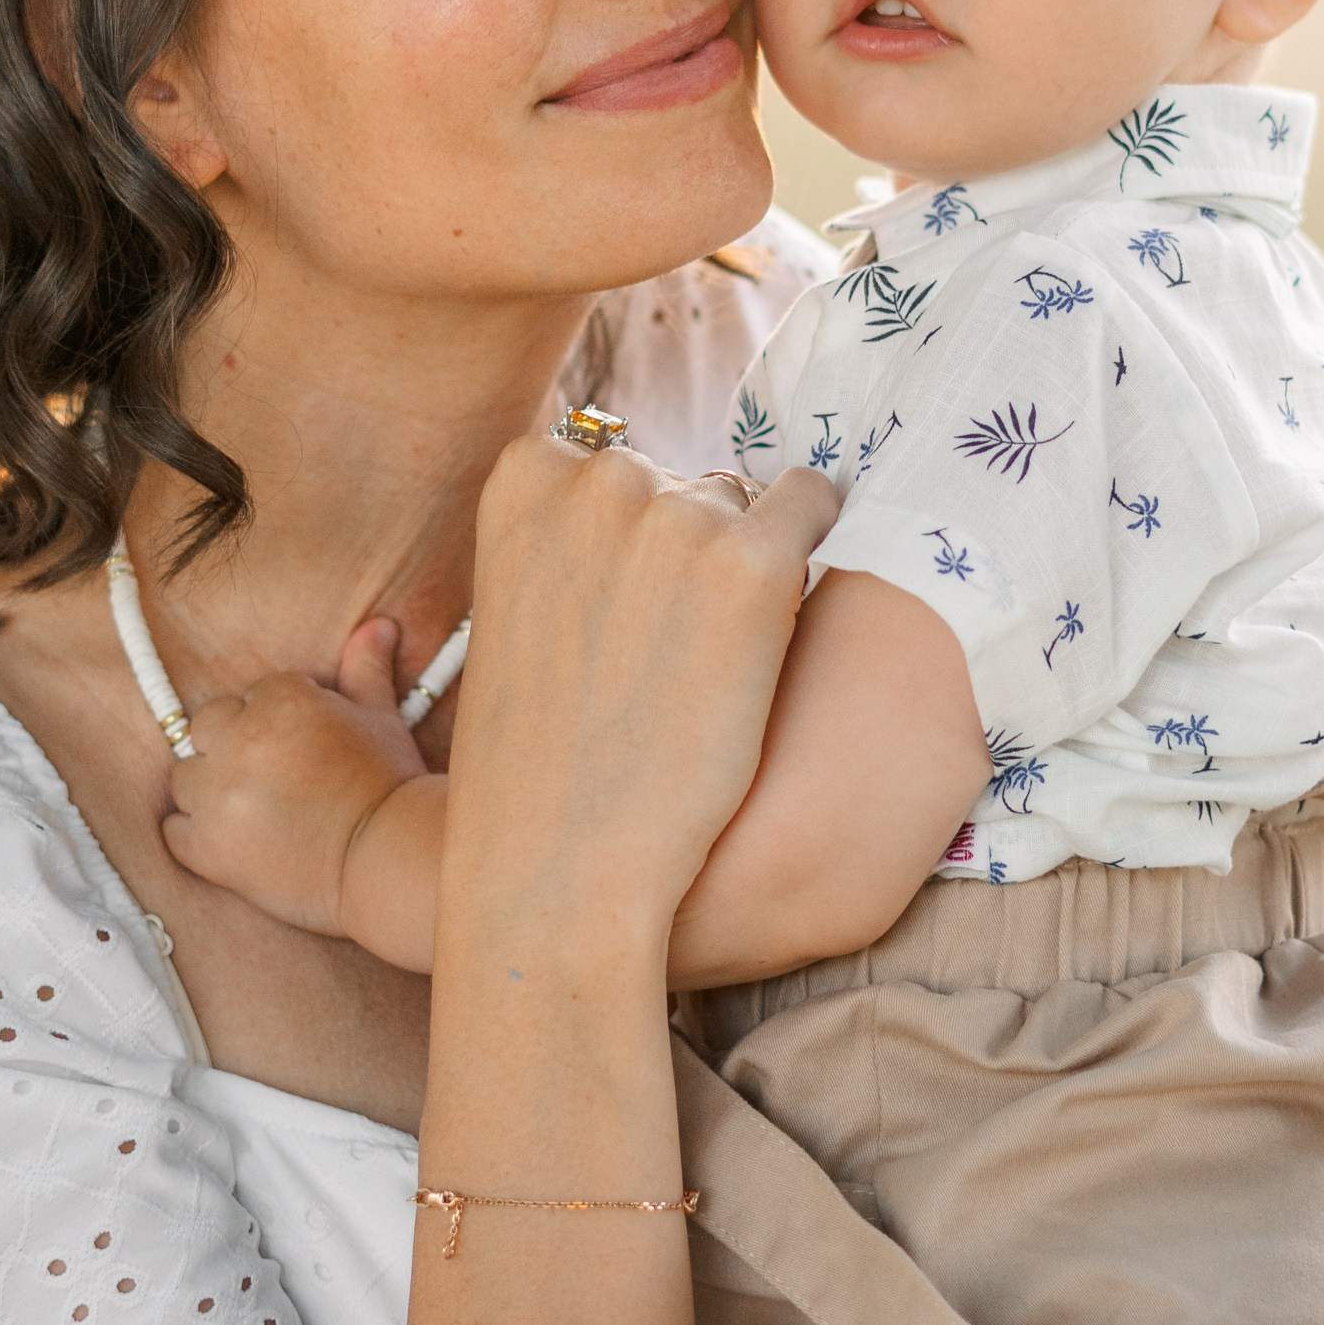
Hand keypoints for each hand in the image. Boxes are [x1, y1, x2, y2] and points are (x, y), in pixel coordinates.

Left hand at [164, 620, 426, 928]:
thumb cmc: (390, 785)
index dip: (277, 722)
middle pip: (207, 728)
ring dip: (209, 789)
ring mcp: (217, 794)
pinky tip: (230, 841)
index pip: (254, 695)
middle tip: (271, 778)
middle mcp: (239, 740)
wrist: (386, 860)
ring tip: (250, 810)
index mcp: (280, 700)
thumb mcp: (382, 719)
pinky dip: (194, 835)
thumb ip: (365, 669)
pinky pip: (174, 829)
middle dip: (232, 747)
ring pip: (186, 777)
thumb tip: (378, 624)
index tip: (301, 750)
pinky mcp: (206, 845)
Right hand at [440, 449, 839, 946]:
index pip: (608, 461)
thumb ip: (562, 538)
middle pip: (682, 482)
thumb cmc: (532, 760)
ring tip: (706, 664)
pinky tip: (782, 620)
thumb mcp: (508, 610)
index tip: (618, 609)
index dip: (627, 541)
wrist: (560, 864)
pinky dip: (811, 548)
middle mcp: (600, 476)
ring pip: (744, 505)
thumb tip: (642, 496)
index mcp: (523, 475)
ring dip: (741, 564)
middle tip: (665, 651)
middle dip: (686, 550)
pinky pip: (815, 505)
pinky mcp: (754, 565)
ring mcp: (679, 516)